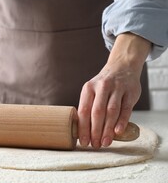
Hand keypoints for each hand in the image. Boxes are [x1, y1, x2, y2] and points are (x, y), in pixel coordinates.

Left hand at [78, 33, 150, 148]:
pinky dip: (121, 121)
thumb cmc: (103, 86)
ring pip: (111, 111)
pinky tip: (117, 132)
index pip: (84, 110)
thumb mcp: (92, 91)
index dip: (83, 127)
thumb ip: (88, 107)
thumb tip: (82, 131)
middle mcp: (101, 87)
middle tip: (95, 145)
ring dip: (108, 129)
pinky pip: (125, 108)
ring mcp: (117, 89)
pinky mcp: (130, 92)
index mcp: (88, 88)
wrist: (122, 67)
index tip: (83, 141)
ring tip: (105, 143)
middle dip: (95, 131)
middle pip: (97, 112)